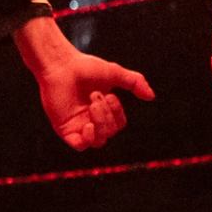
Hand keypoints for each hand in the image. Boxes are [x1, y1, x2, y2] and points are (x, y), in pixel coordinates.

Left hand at [14, 19, 153, 151]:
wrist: (61, 65)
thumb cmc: (85, 67)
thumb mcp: (115, 73)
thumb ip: (134, 83)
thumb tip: (151, 96)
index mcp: (102, 110)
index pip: (118, 125)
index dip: (118, 113)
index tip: (110, 95)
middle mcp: (90, 120)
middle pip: (109, 133)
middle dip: (107, 115)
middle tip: (95, 96)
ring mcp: (77, 125)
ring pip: (98, 141)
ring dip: (100, 124)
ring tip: (92, 104)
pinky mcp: (64, 129)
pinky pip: (80, 146)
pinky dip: (87, 139)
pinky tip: (87, 124)